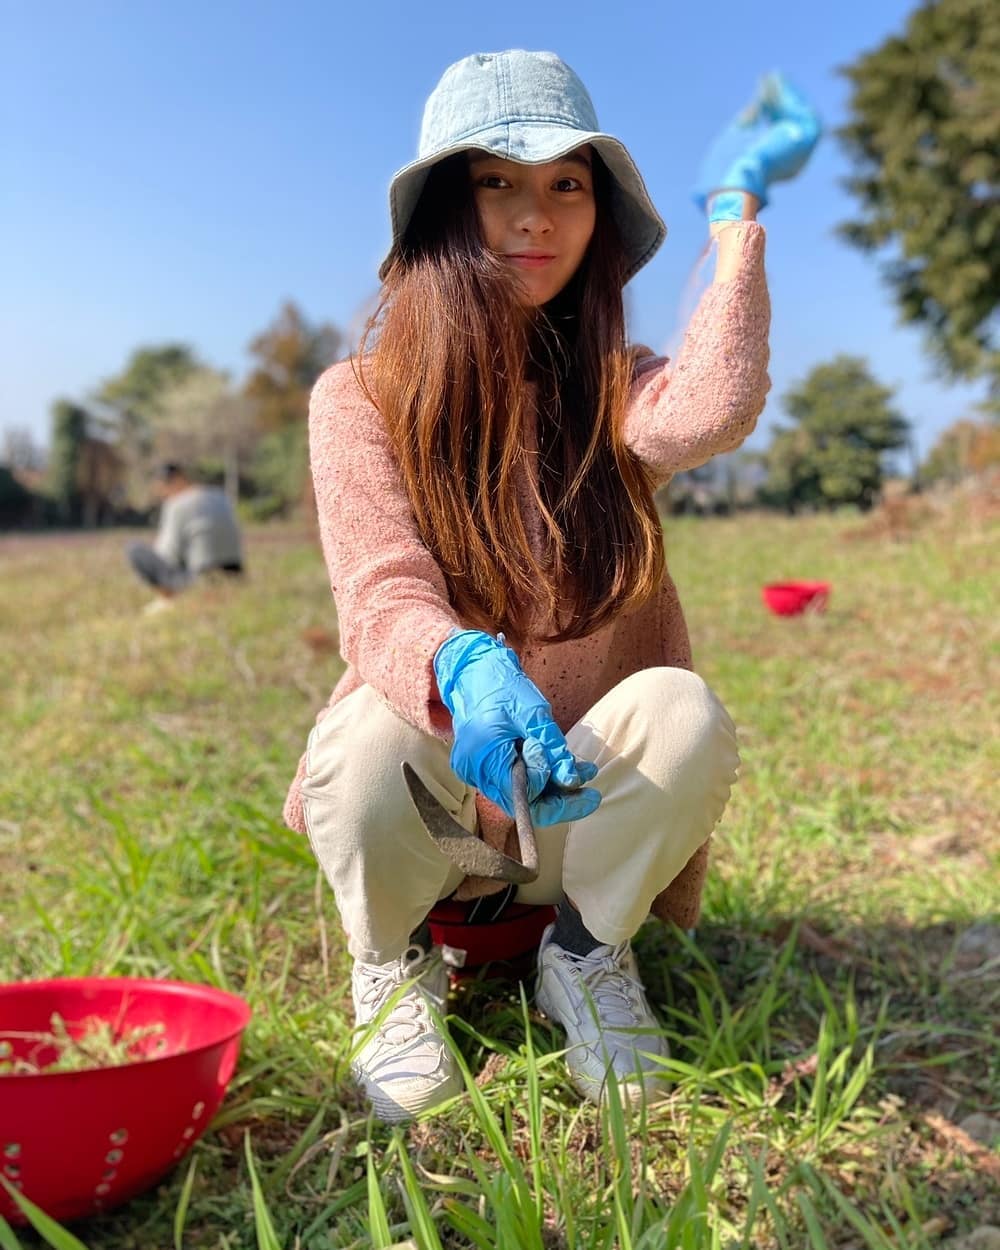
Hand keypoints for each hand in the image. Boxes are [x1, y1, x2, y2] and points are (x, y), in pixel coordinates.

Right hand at [434, 630, 600, 826]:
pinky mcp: (483, 766)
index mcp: (484, 758)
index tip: (571, 768)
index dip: (551, 786)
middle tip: (591, 795)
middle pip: (522, 803)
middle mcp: (476, 772)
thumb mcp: (533, 713)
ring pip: (520, 794)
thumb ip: (552, 748)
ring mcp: (477, 771)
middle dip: (559, 800)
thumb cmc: (501, 685)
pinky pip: (513, 780)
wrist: (472, 671)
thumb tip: (572, 780)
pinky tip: (561, 764)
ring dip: (552, 787)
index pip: (523, 794)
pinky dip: (538, 775)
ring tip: (583, 772)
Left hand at [693, 72, 821, 222]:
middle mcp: (791, 163)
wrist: (733, 177)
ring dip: (787, 93)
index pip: (777, 132)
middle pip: (790, 122)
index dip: (770, 108)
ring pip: (799, 115)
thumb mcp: (737, 136)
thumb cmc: (728, 165)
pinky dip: (792, 96)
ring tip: (774, 76)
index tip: (760, 90)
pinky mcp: (808, 141)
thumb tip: (757, 102)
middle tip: (770, 76)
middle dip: (780, 97)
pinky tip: (780, 83)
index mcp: (773, 167)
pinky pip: (805, 111)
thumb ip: (749, 119)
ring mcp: (802, 153)